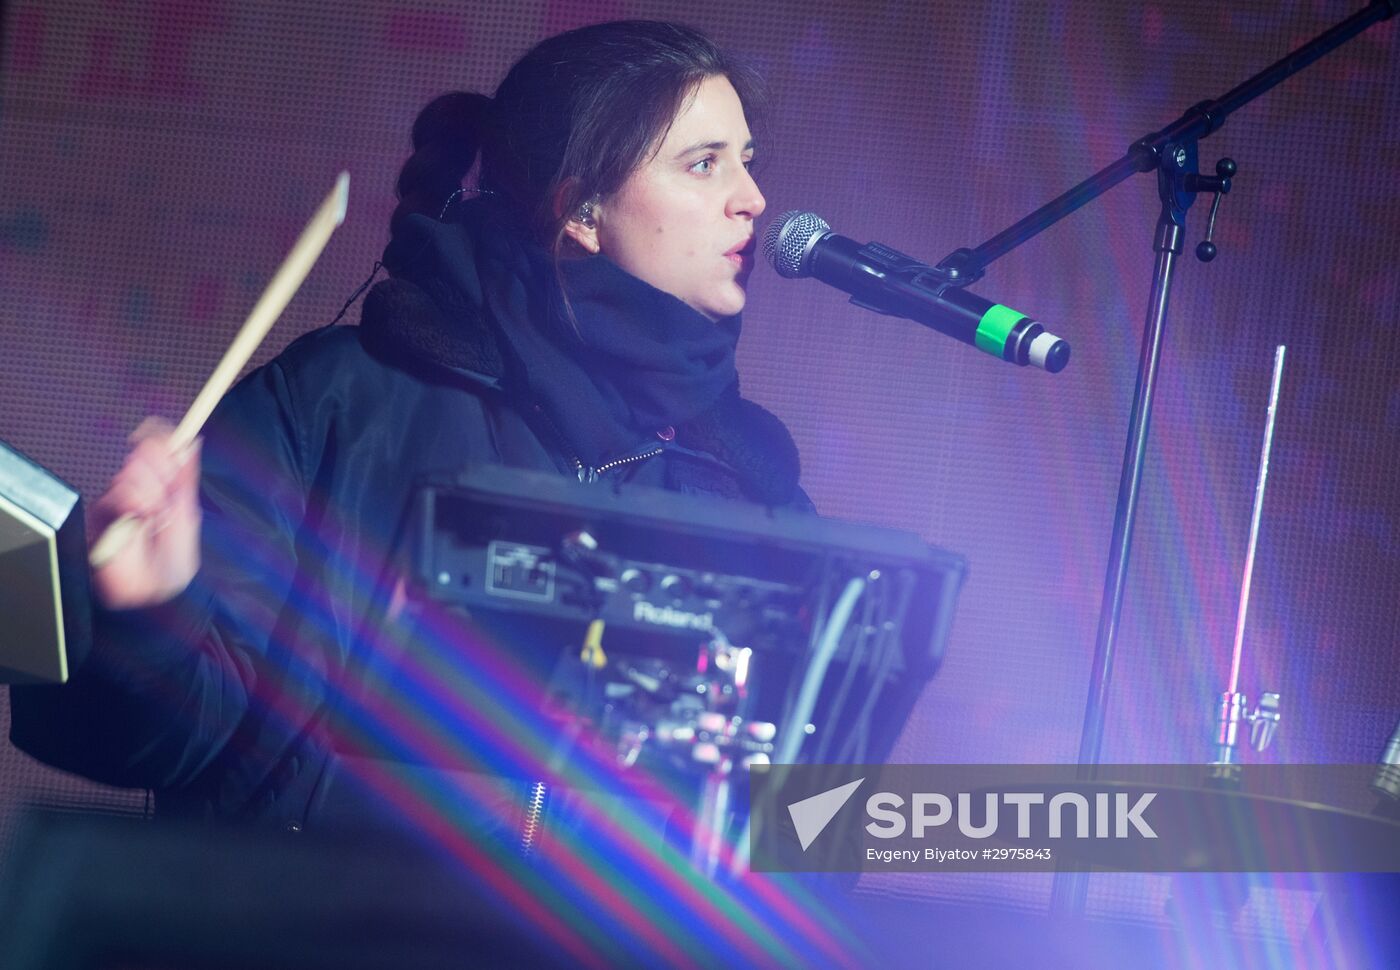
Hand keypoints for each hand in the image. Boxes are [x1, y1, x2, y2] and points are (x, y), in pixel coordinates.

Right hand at [90, 418, 201, 609]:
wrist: (153, 591)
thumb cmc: (173, 559)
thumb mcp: (187, 513)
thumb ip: (185, 478)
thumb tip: (192, 443)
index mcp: (163, 485)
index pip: (159, 448)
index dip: (164, 438)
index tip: (173, 436)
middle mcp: (141, 487)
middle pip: (146, 453)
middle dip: (161, 474)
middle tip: (166, 498)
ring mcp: (121, 498)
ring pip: (133, 472)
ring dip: (150, 494)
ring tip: (154, 516)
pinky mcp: (104, 512)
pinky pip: (119, 493)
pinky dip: (133, 504)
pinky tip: (140, 518)